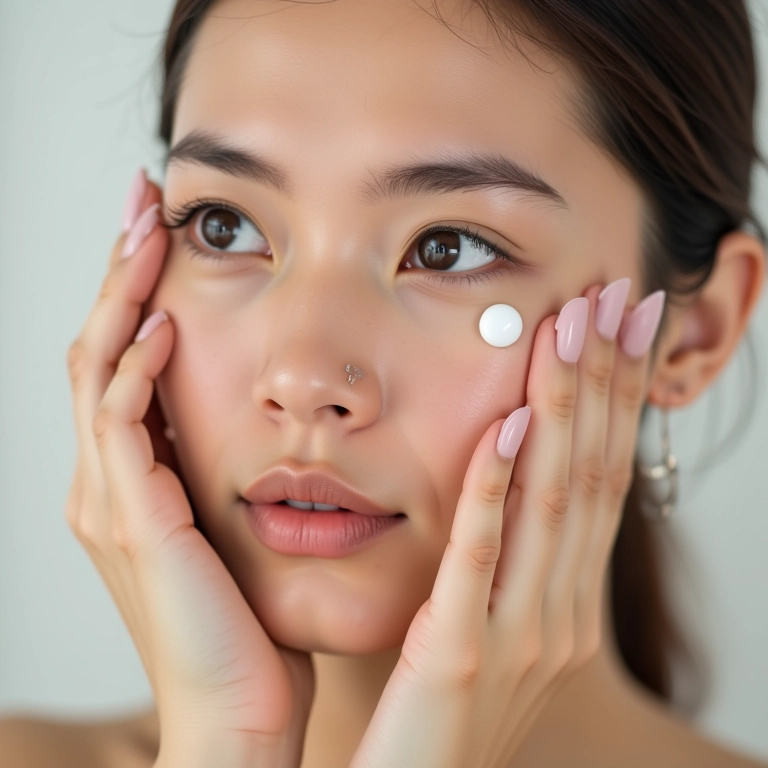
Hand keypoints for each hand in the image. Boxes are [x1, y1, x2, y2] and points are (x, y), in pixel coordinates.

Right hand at [64, 170, 314, 767]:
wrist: (239, 707)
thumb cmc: (249, 618)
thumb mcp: (238, 526)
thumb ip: (232, 471)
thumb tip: (273, 420)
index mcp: (136, 479)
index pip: (126, 361)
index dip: (140, 293)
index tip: (166, 233)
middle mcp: (109, 481)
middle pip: (102, 348)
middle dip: (122, 273)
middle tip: (146, 205)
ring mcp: (111, 499)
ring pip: (99, 372)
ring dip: (123, 298)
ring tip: (148, 233)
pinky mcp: (132, 520)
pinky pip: (120, 428)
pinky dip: (137, 372)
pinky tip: (166, 325)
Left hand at [349, 279, 658, 767]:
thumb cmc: (441, 706)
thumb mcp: (490, 619)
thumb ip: (508, 552)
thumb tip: (513, 461)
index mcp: (566, 601)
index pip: (600, 477)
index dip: (617, 397)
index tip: (624, 324)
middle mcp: (560, 613)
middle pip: (590, 473)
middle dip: (605, 381)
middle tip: (617, 299)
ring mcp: (519, 636)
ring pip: (551, 500)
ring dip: (562, 409)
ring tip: (571, 331)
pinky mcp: (457, 654)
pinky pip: (482, 555)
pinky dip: (496, 486)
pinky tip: (504, 424)